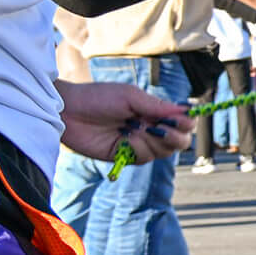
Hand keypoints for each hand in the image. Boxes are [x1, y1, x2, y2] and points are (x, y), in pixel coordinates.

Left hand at [57, 80, 191, 163]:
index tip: (182, 120)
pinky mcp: (124, 156)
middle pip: (179, 141)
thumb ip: (156, 106)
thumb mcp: (130, 96)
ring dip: (153, 141)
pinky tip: (125, 139)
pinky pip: (143, 158)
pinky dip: (138, 149)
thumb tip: (185, 112)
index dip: (187, 123)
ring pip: (163, 152)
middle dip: (174, 136)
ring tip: (134, 129)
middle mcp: (150, 129)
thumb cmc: (98, 97)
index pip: (182, 122)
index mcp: (154, 112)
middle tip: (158, 128)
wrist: (69, 112)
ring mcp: (138, 144)